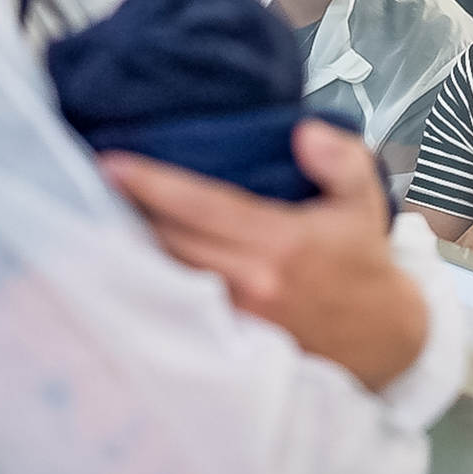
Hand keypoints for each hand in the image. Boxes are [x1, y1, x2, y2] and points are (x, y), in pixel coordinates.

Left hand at [100, 121, 427, 391]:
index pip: (202, 207)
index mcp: (282, 241)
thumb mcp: (365, 201)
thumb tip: (303, 131)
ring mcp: (239, 317)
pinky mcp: (232, 342)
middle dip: (127, 212)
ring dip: (132, 247)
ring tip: (98, 215)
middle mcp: (254, 281)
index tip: (110, 164)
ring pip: (168, 275)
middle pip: (171, 241)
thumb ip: (340, 158)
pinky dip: (151, 281)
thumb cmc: (364, 265)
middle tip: (88, 183)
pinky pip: (178, 306)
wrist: (385, 341)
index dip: (152, 185)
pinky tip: (127, 261)